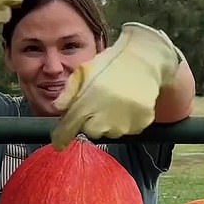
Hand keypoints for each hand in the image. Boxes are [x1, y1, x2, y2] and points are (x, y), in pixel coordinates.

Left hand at [50, 23, 182, 149]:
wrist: (145, 60)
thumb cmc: (111, 64)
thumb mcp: (84, 71)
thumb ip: (68, 91)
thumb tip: (59, 109)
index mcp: (88, 101)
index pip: (70, 127)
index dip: (62, 137)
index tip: (59, 143)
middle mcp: (105, 117)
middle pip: (91, 131)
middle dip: (91, 121)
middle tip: (99, 103)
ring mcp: (124, 124)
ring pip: (110, 132)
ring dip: (109, 122)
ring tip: (115, 101)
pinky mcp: (140, 125)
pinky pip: (127, 130)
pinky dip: (126, 121)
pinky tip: (128, 104)